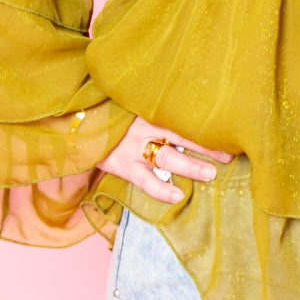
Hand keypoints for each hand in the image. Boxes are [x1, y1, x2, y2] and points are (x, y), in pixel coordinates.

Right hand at [99, 117, 233, 203]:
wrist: (71, 121)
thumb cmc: (104, 113)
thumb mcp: (126, 104)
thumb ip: (148, 108)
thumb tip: (181, 112)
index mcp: (146, 108)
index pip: (181, 116)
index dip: (204, 125)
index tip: (227, 128)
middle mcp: (142, 126)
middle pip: (180, 134)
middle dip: (206, 146)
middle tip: (228, 155)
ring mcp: (132, 147)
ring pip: (167, 157)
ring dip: (190, 166)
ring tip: (211, 174)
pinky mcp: (120, 165)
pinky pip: (144, 180)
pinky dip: (161, 189)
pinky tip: (177, 195)